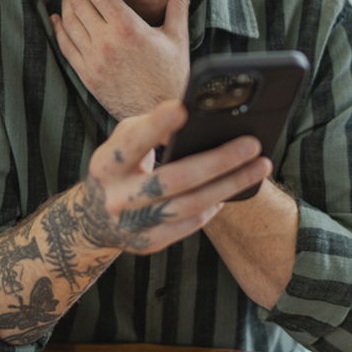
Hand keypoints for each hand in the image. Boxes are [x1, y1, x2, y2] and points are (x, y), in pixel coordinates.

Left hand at [51, 0, 193, 119]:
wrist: (159, 113)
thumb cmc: (172, 75)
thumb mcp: (177, 35)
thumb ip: (178, 1)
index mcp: (127, 28)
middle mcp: (105, 42)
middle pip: (79, 1)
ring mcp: (93, 60)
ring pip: (69, 22)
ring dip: (66, 2)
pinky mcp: (86, 75)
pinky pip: (65, 46)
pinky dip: (59, 28)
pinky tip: (58, 18)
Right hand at [70, 100, 272, 256]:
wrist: (92, 220)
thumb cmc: (119, 168)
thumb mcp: (121, 144)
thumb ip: (149, 128)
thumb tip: (193, 119)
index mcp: (106, 165)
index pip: (132, 143)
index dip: (156, 126)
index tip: (183, 108)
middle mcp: (117, 197)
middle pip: (174, 179)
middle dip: (218, 160)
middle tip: (251, 144)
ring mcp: (134, 225)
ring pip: (191, 205)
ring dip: (229, 185)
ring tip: (259, 167)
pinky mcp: (149, 243)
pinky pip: (190, 223)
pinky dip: (214, 205)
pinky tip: (233, 189)